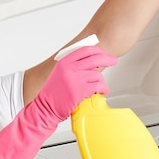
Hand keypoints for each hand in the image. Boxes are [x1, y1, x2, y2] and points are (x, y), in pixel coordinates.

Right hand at [0, 45, 116, 158]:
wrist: (45, 107)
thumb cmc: (54, 93)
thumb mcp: (61, 73)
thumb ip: (74, 66)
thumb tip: (92, 61)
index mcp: (64, 62)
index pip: (85, 50)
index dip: (98, 50)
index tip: (104, 53)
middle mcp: (69, 68)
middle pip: (95, 58)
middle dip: (108, 59)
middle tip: (113, 61)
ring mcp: (75, 79)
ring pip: (98, 75)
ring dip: (101, 82)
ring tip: (98, 87)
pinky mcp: (79, 91)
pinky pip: (98, 86)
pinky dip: (103, 89)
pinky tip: (101, 92)